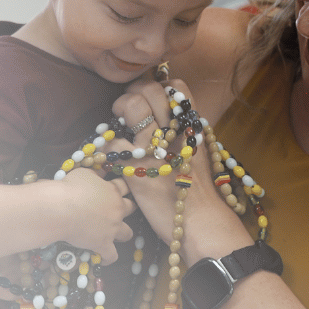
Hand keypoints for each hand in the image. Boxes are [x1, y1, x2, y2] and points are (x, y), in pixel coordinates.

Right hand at [57, 169, 135, 262]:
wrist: (60, 209)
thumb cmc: (70, 188)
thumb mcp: (84, 173)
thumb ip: (96, 173)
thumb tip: (102, 170)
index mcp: (113, 191)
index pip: (125, 186)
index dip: (122, 187)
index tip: (119, 188)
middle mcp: (117, 209)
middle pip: (131, 208)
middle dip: (127, 208)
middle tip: (117, 210)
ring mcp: (112, 228)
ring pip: (127, 233)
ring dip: (122, 233)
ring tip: (115, 234)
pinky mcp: (103, 244)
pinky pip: (112, 255)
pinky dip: (109, 258)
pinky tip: (106, 259)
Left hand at [112, 79, 248, 259]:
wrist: (201, 222)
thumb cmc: (201, 192)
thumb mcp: (200, 154)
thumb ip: (185, 135)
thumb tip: (168, 121)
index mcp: (192, 127)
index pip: (175, 88)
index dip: (158, 86)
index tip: (150, 97)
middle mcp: (174, 132)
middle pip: (150, 90)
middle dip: (133, 92)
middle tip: (128, 108)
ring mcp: (154, 148)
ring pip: (131, 108)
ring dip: (120, 110)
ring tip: (119, 122)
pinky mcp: (136, 169)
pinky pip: (112, 144)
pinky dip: (107, 145)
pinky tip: (111, 153)